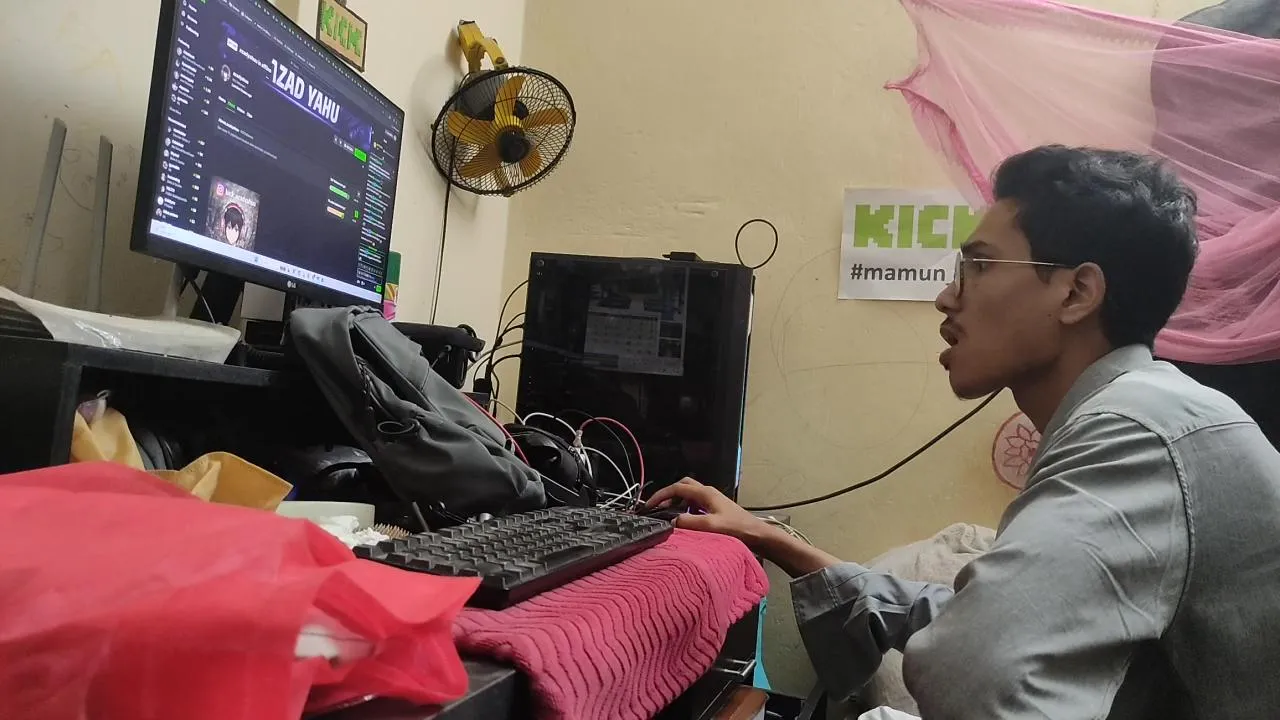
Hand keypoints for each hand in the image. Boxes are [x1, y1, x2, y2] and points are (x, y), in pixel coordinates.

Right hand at [645, 477, 769, 545]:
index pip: (677, 488)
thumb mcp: (711, 527)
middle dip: (667, 494)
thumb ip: (690, 522)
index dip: (660, 496)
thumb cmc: (737, 529)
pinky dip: (684, 508)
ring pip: (688, 494)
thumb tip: (671, 521)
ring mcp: (712, 500)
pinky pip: (694, 503)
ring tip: (666, 515)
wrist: (758, 535)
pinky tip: (683, 521)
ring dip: (676, 501)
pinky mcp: (715, 508)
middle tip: (657, 507)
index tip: (649, 506)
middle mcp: (708, 493)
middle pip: (682, 486)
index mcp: (705, 493)